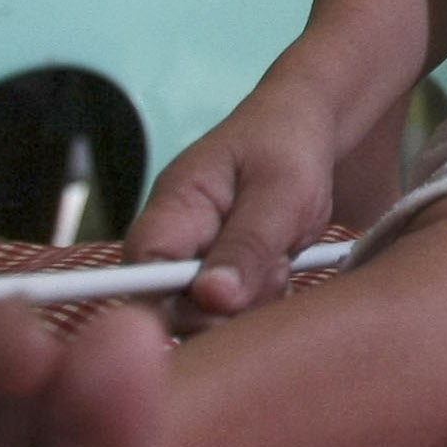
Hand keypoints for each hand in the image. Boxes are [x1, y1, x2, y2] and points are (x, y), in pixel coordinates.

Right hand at [125, 85, 339, 324]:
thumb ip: (248, 245)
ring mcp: (197, 262)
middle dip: (226, 307)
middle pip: (172, 306)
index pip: (142, 270)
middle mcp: (175, 243)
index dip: (165, 301)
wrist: (305, 130)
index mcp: (174, 210)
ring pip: (208, 315)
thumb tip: (213, 299)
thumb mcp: (280, 192)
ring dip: (251, 303)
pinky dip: (262, 303)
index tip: (218, 303)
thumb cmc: (287, 147)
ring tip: (280, 260)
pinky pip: (233, 312)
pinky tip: (281, 270)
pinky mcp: (223, 277)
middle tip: (272, 270)